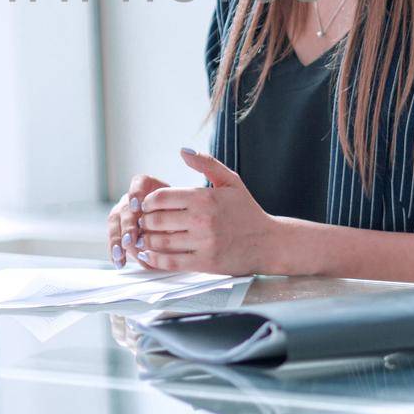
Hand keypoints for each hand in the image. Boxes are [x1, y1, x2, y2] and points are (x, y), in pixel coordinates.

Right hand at [107, 172, 169, 266]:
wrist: (174, 221)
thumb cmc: (178, 215)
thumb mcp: (180, 212)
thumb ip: (173, 218)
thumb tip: (171, 233)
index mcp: (149, 187)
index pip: (139, 184)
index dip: (136, 194)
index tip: (136, 206)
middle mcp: (133, 199)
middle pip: (126, 208)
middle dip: (127, 226)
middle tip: (131, 240)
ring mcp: (123, 212)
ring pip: (115, 223)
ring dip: (117, 240)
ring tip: (121, 254)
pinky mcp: (118, 227)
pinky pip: (114, 238)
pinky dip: (115, 251)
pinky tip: (119, 262)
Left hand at [138, 148, 282, 275]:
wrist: (269, 242)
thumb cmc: (247, 211)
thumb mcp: (231, 181)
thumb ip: (206, 163)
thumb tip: (182, 151)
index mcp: (205, 197)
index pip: (162, 197)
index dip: (148, 202)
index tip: (147, 206)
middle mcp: (203, 220)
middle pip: (156, 220)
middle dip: (145, 221)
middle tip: (143, 222)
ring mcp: (204, 242)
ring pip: (160, 241)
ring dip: (147, 240)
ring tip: (144, 237)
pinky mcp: (205, 263)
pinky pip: (171, 262)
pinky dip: (154, 259)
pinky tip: (149, 254)